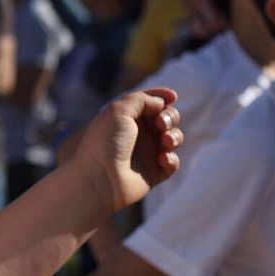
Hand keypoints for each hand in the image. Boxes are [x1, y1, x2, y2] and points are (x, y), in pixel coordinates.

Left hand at [72, 87, 182, 211]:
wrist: (100, 179)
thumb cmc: (106, 142)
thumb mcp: (119, 111)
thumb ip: (141, 100)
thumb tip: (160, 102)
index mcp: (126, 118)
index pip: (148, 102)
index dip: (162, 96)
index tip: (172, 96)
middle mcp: (137, 134)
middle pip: (166, 118)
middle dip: (170, 117)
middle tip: (160, 124)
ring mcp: (146, 153)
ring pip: (173, 139)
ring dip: (174, 136)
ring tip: (165, 142)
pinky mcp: (154, 172)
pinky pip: (172, 163)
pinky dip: (172, 159)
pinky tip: (162, 159)